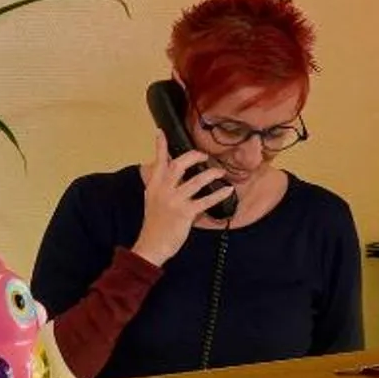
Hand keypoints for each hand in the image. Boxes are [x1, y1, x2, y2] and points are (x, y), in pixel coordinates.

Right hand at [133, 130, 231, 264]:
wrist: (151, 245)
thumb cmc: (154, 224)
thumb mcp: (152, 200)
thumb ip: (161, 185)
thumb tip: (170, 173)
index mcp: (154, 186)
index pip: (158, 162)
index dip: (160, 146)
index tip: (161, 131)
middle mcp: (163, 190)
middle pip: (178, 165)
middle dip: (193, 157)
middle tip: (204, 155)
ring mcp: (174, 201)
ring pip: (196, 181)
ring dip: (211, 174)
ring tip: (221, 172)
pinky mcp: (185, 213)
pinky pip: (205, 201)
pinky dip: (218, 195)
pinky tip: (227, 190)